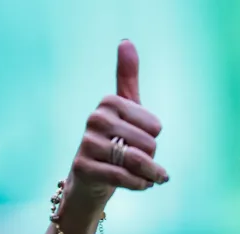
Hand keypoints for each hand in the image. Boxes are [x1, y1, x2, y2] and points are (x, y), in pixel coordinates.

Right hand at [67, 40, 168, 209]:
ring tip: (150, 177)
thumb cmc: (113, 143)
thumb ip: (127, 78)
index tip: (139, 140)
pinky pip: (125, 177)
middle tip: (139, 161)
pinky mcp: (83, 168)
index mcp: (109, 102)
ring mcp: (87, 143)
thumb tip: (125, 41)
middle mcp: (95, 118)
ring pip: (137, 161)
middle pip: (148, 144)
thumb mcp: (124, 110)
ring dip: (150, 174)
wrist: (89, 182)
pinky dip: (140, 184)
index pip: (155, 126)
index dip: (153, 139)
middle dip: (151, 159)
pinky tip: (141, 185)